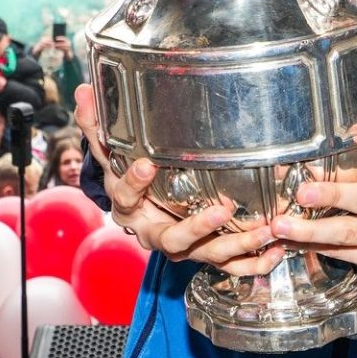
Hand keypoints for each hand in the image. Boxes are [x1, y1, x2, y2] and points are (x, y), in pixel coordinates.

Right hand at [73, 83, 281, 276]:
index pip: (127, 195)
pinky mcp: (202, 255)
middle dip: (198, 227)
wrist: (139, 214)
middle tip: (222, 211)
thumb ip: (98, 125)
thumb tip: (82, 91)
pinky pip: (228, 266)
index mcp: (129, 206)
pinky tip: (274, 252)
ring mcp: (180, 248)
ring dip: (237, 245)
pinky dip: (252, 263)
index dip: (135, 182)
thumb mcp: (111, 153)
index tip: (147, 164)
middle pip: (172, 238)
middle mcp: (153, 232)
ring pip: (206, 253)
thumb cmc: (128, 177)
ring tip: (263, 231)